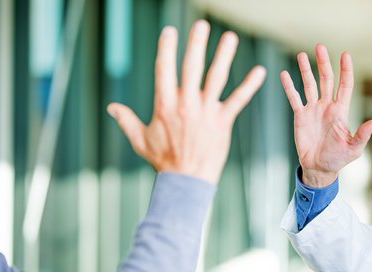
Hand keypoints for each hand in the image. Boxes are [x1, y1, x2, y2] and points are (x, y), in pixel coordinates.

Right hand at [107, 20, 265, 184]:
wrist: (187, 180)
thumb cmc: (163, 159)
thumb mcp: (140, 139)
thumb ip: (126, 120)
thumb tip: (111, 107)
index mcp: (165, 105)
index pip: (164, 70)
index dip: (166, 48)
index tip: (169, 31)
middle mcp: (186, 104)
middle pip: (192, 68)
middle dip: (196, 44)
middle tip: (202, 25)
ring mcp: (206, 112)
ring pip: (216, 78)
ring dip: (224, 56)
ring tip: (230, 38)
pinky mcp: (223, 121)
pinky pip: (238, 100)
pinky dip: (249, 86)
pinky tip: (260, 71)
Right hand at [280, 44, 371, 187]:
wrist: (318, 167)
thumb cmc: (338, 158)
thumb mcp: (353, 148)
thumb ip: (362, 135)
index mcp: (340, 111)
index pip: (344, 85)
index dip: (345, 70)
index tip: (345, 54)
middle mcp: (326, 106)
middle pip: (325, 79)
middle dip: (323, 63)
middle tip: (319, 47)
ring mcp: (313, 109)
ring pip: (309, 84)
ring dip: (305, 70)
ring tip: (301, 55)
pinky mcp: (300, 116)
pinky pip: (294, 98)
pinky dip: (289, 87)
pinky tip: (284, 75)